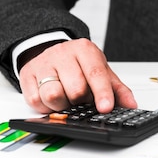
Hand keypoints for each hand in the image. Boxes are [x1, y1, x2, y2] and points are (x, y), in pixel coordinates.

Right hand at [18, 38, 137, 113]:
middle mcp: (63, 53)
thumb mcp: (102, 71)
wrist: (52, 52)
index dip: (102, 93)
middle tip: (82, 98)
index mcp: (85, 50)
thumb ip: (118, 89)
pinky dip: (46, 106)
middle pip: (75, 89)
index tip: (106, 107)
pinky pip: (36, 100)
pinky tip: (53, 98)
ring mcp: (43, 63)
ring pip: (53, 95)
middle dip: (81, 100)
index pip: (95, 73)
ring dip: (63, 104)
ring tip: (67, 98)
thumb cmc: (80, 64)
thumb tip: (131, 105)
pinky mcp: (27, 75)